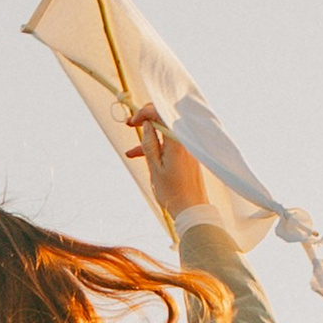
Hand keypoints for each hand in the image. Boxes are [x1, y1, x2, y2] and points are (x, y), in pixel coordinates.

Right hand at [127, 106, 210, 228]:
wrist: (192, 209)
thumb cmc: (173, 192)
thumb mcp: (154, 167)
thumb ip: (149, 143)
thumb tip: (147, 124)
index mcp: (177, 141)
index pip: (162, 113)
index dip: (145, 113)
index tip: (133, 121)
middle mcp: (185, 141)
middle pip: (165, 120)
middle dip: (146, 120)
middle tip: (130, 124)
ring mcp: (188, 148)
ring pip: (166, 134)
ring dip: (149, 138)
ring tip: (131, 150)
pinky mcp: (188, 156)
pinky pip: (171, 144)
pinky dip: (158, 148)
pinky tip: (142, 158)